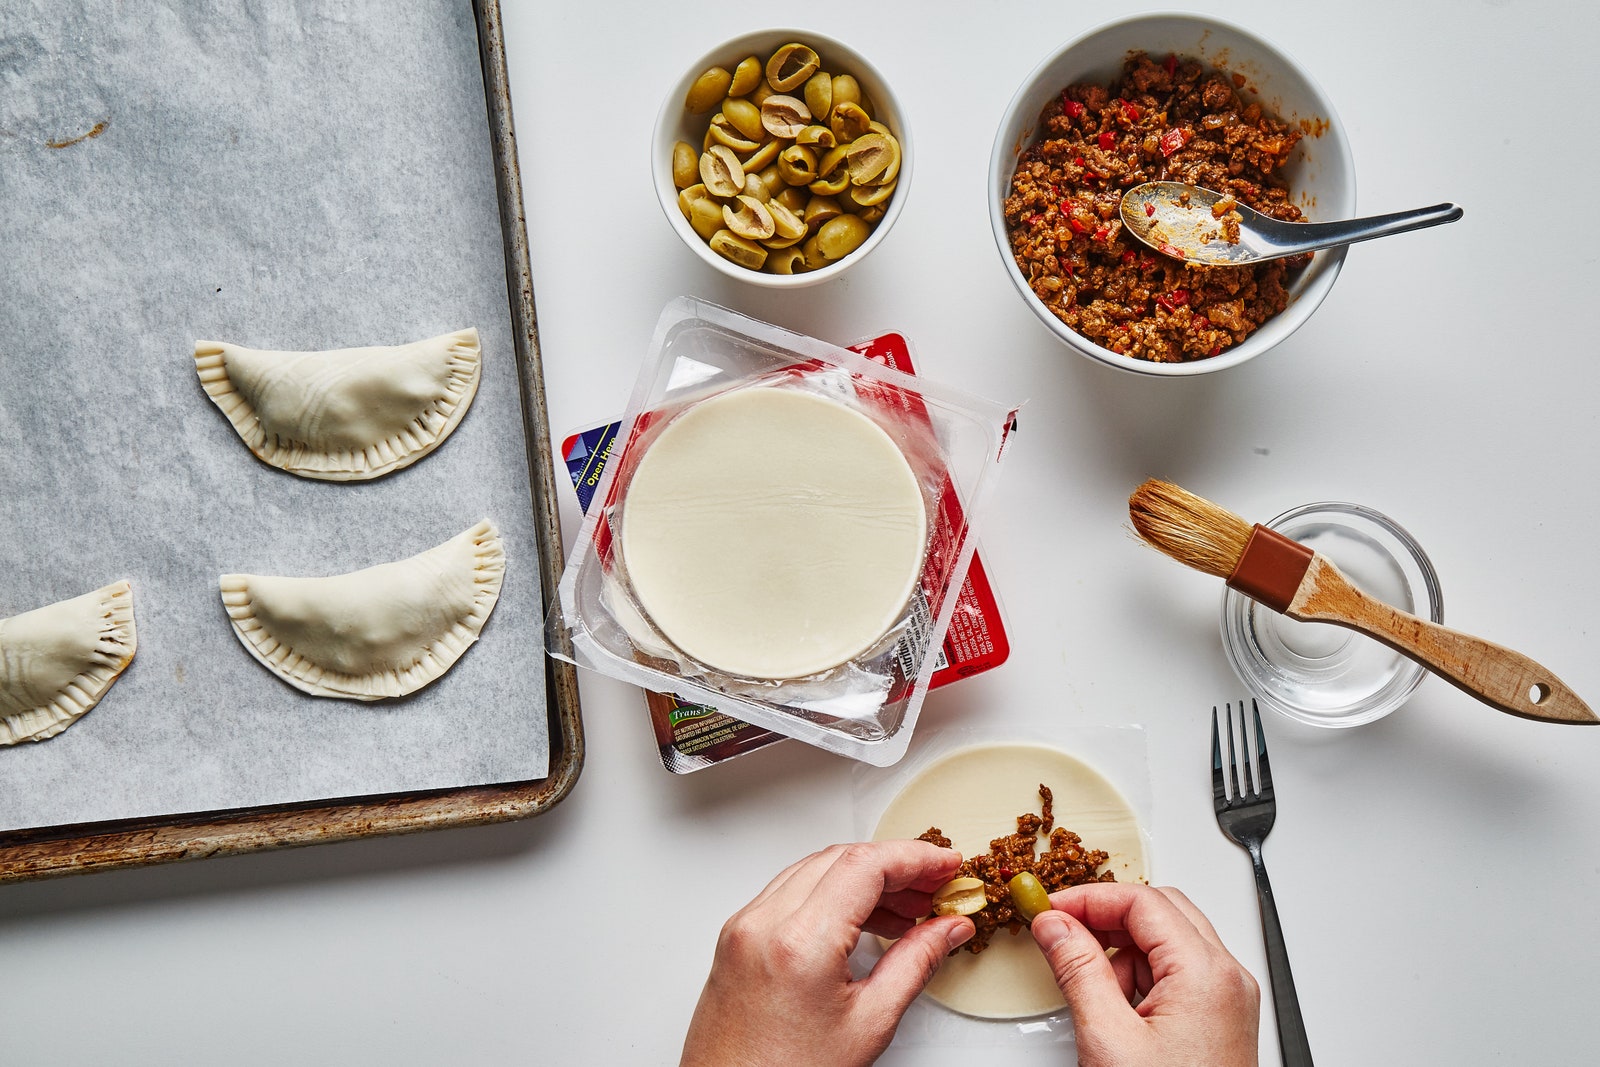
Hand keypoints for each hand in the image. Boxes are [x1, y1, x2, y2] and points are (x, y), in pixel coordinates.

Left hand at [680, 840, 974, 1066]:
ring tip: (908, 907)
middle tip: (935, 884)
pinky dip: (831, 893)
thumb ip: (915, 964)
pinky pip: (790, 892)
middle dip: (894, 864)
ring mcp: (744, 927)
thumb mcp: (868, 1024)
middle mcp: (764, 924)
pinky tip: (864, 918)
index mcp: (799, 943)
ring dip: (864, 878)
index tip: (946, 864)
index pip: (865, 866)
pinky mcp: (737, 937)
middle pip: (840, 859)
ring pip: (814, 870)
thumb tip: (948, 928)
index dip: (915, 857)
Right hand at [1030, 882, 1259, 1066]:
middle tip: (1061, 931)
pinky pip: (1175, 976)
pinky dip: (1137, 980)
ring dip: (1121, 952)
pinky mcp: (1218, 1022)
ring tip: (1088, 988)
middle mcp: (1226, 980)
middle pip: (1161, 911)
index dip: (1089, 898)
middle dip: (1106, 917)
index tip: (1049, 909)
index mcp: (1206, 974)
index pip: (1143, 901)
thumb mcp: (1108, 1039)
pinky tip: (1113, 1011)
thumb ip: (1078, 969)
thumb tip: (1055, 925)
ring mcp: (1226, 1001)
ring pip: (1167, 943)